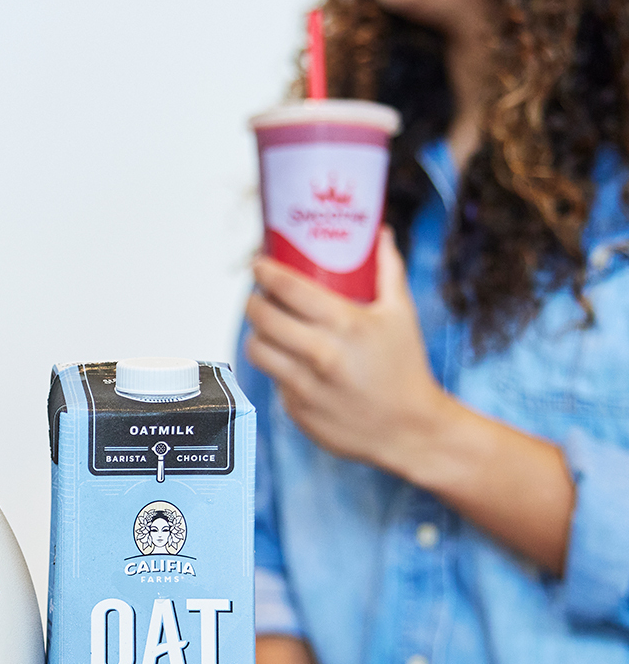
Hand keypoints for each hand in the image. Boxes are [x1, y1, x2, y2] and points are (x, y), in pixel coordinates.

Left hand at [243, 228, 446, 475]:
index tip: (258, 264)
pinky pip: (273, 379)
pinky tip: (287, 360)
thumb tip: (380, 233)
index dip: (265, 272)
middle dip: (253, 301)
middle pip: (262, 317)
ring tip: (265, 327)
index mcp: (346, 325)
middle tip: (257, 295)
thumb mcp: (402, 314)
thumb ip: (389, 270)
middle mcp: (321, 355)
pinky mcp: (296, 410)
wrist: (410, 430)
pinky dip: (277, 367)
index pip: (288, 288)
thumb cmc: (406, 368)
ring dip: (256, 334)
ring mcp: (304, 386)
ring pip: (257, 349)